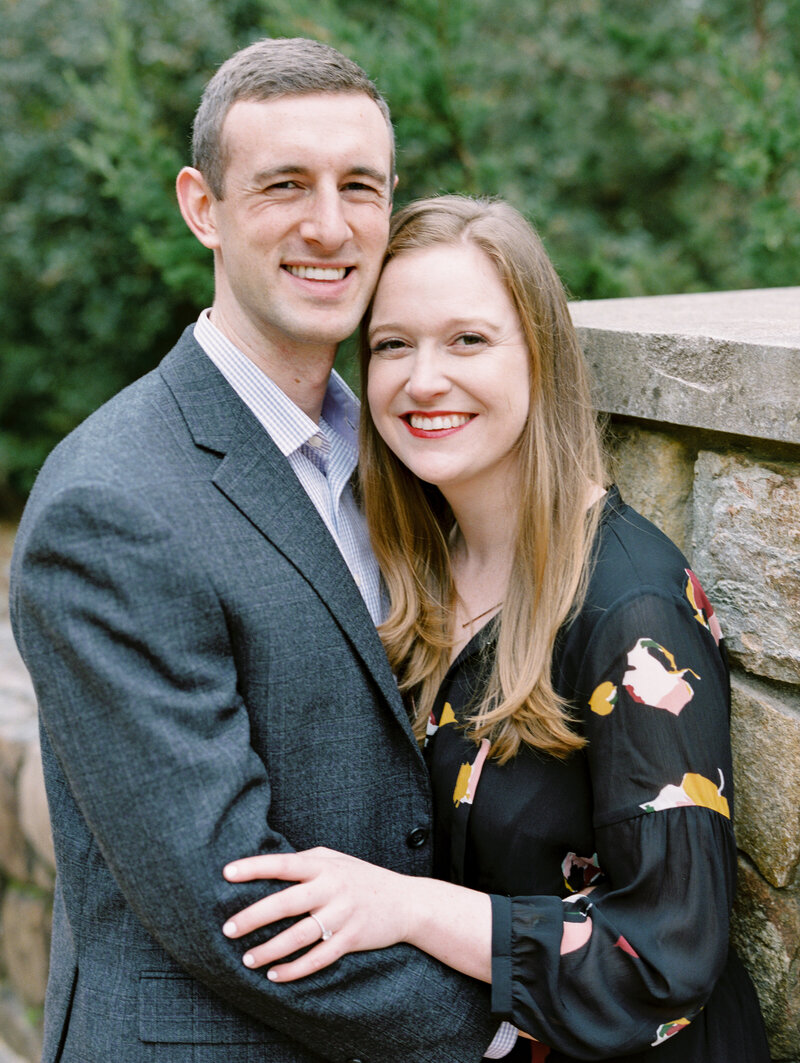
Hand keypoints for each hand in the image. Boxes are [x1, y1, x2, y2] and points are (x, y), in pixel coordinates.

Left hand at [222, 847, 417, 980]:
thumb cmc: (362, 878)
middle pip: (286, 902)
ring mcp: (343, 915)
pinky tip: (276, 974)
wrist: (406, 902)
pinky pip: (318, 958)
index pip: (283, 864)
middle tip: (227, 929)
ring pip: (299, 936)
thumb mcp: (337, 860)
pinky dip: (295, 969)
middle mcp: (332, 888)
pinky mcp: (352, 939)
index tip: (226, 873)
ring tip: (247, 959)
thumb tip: (269, 863)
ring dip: (270, 950)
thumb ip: (306, 860)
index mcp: (324, 866)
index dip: (254, 867)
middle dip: (254, 916)